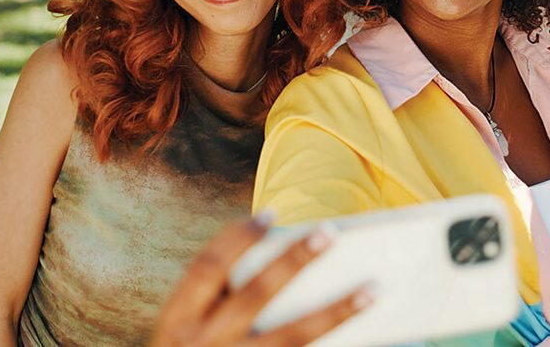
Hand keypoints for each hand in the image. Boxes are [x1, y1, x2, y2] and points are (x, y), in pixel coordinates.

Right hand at [147, 215, 369, 346]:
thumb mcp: (186, 327)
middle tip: (329, 232)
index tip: (271, 215)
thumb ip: (220, 299)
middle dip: (293, 261)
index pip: (208, 267)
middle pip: (257, 294)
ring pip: (294, 336)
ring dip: (336, 312)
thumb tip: (287, 261)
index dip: (237, 238)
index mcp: (177, 319)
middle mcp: (203, 343)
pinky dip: (332, 340)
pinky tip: (366, 333)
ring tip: (372, 289)